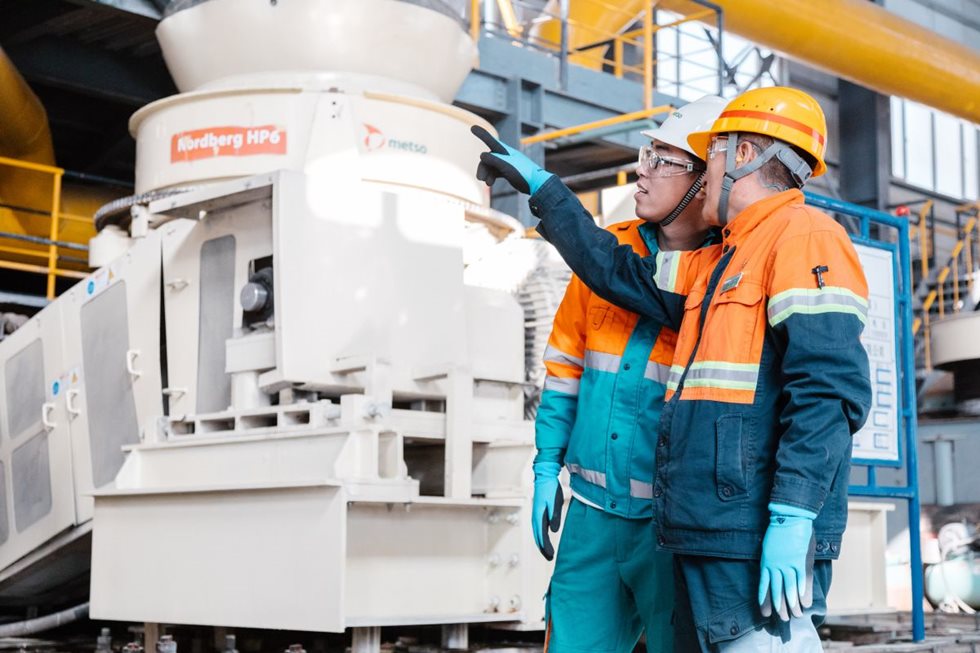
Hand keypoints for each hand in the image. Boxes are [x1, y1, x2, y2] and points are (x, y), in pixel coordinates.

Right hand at [471, 125, 553, 194]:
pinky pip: (495, 172)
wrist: (536, 184)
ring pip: (491, 166)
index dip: (481, 135)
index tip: (472, 127)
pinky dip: (491, 177)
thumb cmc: (523, 173)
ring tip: (487, 184)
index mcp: (505, 151)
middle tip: (480, 178)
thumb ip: (494, 160)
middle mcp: (505, 155)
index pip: (490, 141)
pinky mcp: (508, 172)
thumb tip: (481, 155)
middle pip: (488, 158)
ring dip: (486, 174)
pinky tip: (490, 183)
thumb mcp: (507, 166)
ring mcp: (506, 164)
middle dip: (483, 168)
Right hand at [531, 461, 563, 560]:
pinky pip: (539, 527)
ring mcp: (536, 513)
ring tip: (546, 551)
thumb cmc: (550, 488)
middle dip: (542, 547)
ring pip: (537, 532)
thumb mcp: (554, 501)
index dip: (545, 546)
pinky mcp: (539, 511)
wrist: (544, 475)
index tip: (549, 556)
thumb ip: (554, 516)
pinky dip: (541, 535)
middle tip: (549, 558)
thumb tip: (552, 531)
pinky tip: (545, 538)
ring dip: (541, 542)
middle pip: (537, 536)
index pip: (541, 535)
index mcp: (539, 514)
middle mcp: (535, 516)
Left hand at [758, 504, 816, 620]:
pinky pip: (802, 580)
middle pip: (777, 591)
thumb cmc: (778, 530)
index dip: (764, 600)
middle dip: (779, 607)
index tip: (765, 613)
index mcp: (766, 563)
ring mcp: (789, 564)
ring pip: (790, 589)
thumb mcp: (769, 547)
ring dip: (792, 604)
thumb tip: (771, 572)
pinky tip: (803, 602)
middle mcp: (775, 566)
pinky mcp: (801, 561)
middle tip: (782, 619)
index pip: (764, 586)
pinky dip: (803, 591)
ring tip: (794, 615)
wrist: (788, 517)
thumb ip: (770, 561)